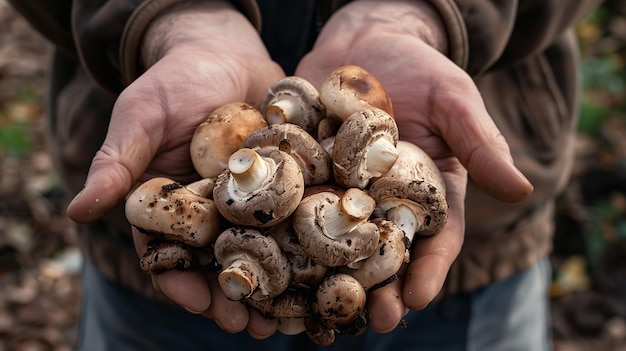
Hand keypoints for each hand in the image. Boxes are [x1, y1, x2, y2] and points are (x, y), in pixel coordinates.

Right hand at [66, 1, 283, 336]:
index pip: (171, 254)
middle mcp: (212, 211)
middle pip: (221, 264)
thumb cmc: (175, 79)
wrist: (224, 50)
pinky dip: (310, 243)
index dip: (183, 283)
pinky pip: (299, 216)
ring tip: (291, 317)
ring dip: (275, 286)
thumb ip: (117, 162)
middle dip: (235, 297)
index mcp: (171, 206)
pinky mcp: (287, 182)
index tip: (201, 304)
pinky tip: (327, 265)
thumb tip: (78, 210)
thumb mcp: (141, 115)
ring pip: (263, 252)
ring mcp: (252, 200)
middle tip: (251, 327)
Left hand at [295, 0, 532, 332]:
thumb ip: (480, 143)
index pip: (432, 239)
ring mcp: (339, 193)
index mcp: (425, 194)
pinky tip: (273, 258)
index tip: (419, 298)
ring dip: (329, 277)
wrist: (363, 43)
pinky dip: (283, 234)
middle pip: (381, 254)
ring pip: (334, 243)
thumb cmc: (418, 69)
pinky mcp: (302, 176)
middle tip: (373, 319)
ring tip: (321, 308)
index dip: (428, 270)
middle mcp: (381, 202)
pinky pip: (292, 207)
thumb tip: (521, 189)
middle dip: (378, 289)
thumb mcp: (453, 100)